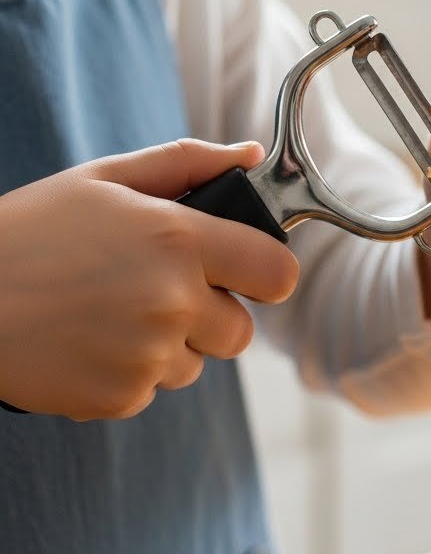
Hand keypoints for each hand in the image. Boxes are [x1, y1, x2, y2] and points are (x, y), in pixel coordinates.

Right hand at [0, 139, 298, 419]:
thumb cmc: (29, 231)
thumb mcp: (104, 180)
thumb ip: (186, 164)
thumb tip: (250, 156)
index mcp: (178, 240)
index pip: (278, 273)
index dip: (267, 272)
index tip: (245, 270)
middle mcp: (173, 303)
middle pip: (241, 331)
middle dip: (212, 314)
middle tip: (157, 289)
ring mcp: (148, 356)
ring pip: (195, 362)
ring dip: (168, 344)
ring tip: (108, 312)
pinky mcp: (120, 398)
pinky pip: (151, 388)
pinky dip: (128, 371)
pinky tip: (86, 340)